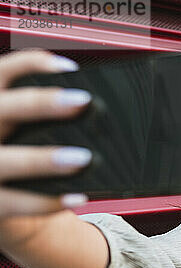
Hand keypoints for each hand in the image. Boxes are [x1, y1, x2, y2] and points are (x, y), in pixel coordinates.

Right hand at [0, 50, 90, 217]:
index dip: (32, 64)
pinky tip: (77, 198)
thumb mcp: (15, 126)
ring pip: (7, 161)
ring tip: (84, 158)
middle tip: (83, 101)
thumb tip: (86, 104)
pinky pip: (14, 203)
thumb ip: (35, 113)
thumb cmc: (11, 154)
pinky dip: (47, 202)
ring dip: (45, 159)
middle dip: (41, 103)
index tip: (70, 66)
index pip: (1, 73)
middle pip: (3, 109)